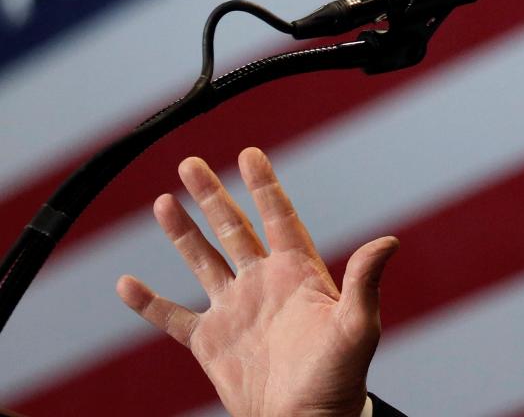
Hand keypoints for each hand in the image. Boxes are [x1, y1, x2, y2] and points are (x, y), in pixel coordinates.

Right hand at [115, 148, 397, 416]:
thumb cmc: (340, 378)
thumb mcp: (357, 326)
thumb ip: (364, 282)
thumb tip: (389, 242)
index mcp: (298, 273)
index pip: (279, 217)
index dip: (264, 185)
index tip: (250, 153)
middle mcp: (264, 284)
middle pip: (234, 229)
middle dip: (212, 196)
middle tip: (191, 163)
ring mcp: (235, 310)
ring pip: (202, 261)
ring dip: (182, 233)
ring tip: (164, 201)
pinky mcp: (211, 343)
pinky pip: (173, 317)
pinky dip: (148, 303)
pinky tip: (126, 284)